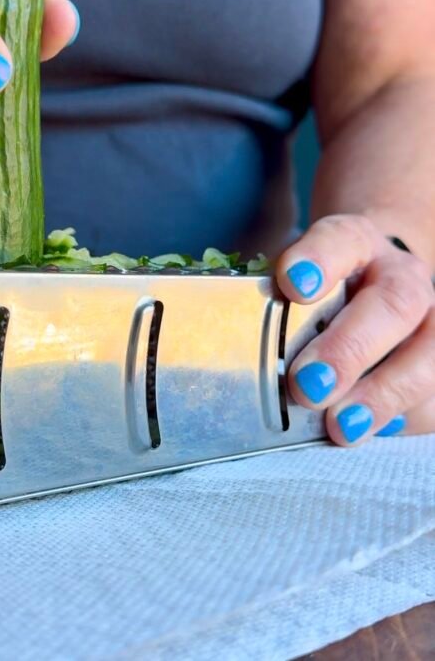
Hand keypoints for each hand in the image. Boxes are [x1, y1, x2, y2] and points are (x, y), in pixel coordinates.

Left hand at [277, 215, 434, 444]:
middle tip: (307, 386)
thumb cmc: (324, 286)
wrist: (376, 277)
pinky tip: (369, 429)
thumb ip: (278, 304)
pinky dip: (403, 416)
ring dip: (383, 394)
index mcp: (357, 242)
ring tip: (340, 426)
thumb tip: (252, 357)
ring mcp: (431, 318)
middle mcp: (402, 275)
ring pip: (427, 354)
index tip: (293, 284)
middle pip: (393, 304)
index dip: (319, 260)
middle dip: (349, 349)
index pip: (341, 239)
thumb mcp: (297, 278)